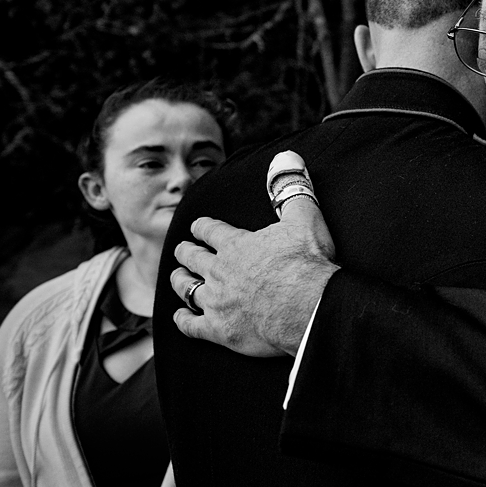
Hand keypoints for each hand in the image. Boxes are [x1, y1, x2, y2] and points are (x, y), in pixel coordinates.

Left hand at [171, 190, 338, 356]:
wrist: (308, 306)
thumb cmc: (307, 262)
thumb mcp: (303, 217)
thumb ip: (291, 187)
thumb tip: (287, 157)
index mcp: (236, 244)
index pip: (210, 231)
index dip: (202, 227)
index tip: (198, 226)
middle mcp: (219, 270)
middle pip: (193, 258)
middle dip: (186, 252)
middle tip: (182, 251)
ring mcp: (216, 301)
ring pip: (187, 289)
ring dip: (180, 281)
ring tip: (177, 277)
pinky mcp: (219, 330)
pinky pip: (191, 325)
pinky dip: (182, 320)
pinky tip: (179, 317)